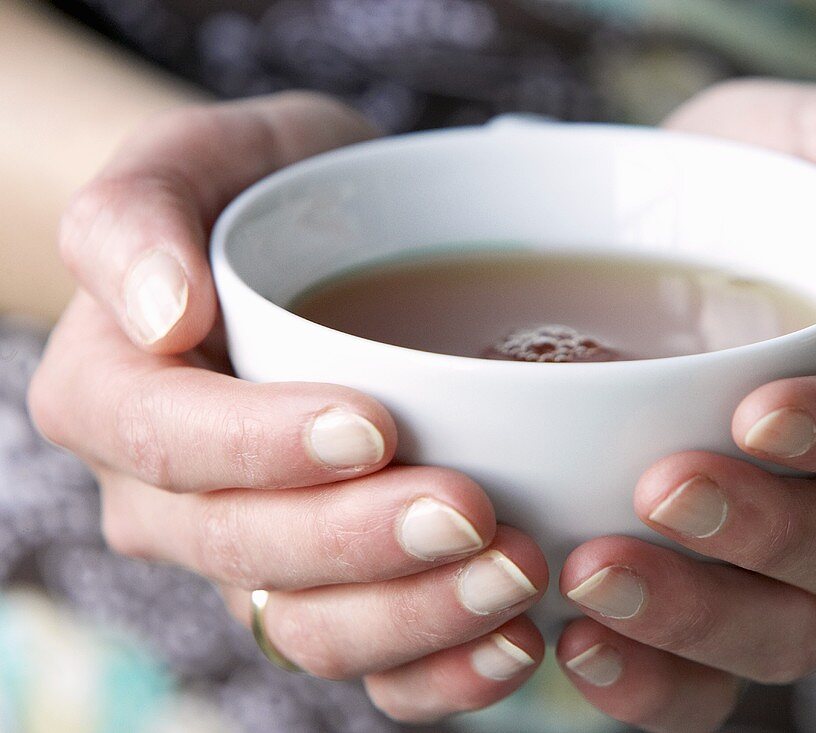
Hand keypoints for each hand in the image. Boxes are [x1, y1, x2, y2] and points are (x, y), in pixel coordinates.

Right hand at [29, 93, 548, 722]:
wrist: (301, 243)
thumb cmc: (246, 195)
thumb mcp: (188, 162)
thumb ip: (135, 220)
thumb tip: (163, 313)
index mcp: (112, 396)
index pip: (170, 442)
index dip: (263, 448)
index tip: (373, 425)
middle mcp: (167, 498)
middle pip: (246, 550)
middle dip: (361, 544)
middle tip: (473, 513)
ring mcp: (249, 554)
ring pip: (309, 628)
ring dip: (414, 616)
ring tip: (515, 574)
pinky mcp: (324, 588)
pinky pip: (368, 661)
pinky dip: (438, 670)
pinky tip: (512, 644)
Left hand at [554, 80, 815, 731]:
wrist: (720, 226)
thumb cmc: (783, 180)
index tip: (755, 414)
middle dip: (764, 535)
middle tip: (658, 493)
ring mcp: (807, 550)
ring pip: (790, 626)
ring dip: (697, 620)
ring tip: (592, 581)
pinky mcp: (727, 584)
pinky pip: (715, 671)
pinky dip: (658, 680)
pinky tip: (580, 648)